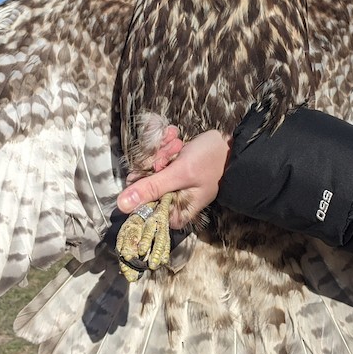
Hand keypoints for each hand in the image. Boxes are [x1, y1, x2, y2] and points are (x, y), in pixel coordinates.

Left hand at [117, 130, 231, 228]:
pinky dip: (164, 146)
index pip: (141, 207)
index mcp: (173, 214)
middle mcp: (168, 203)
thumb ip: (152, 188)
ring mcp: (167, 186)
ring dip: (161, 150)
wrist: (230, 144)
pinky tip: (177, 139)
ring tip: (179, 144)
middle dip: (155, 161)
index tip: (157, 167)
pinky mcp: (167, 171)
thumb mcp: (180, 173)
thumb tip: (122, 204)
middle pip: (141, 185)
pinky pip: (154, 158)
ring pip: (147, 167)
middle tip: (172, 152)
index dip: (143, 184)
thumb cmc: (211, 162)